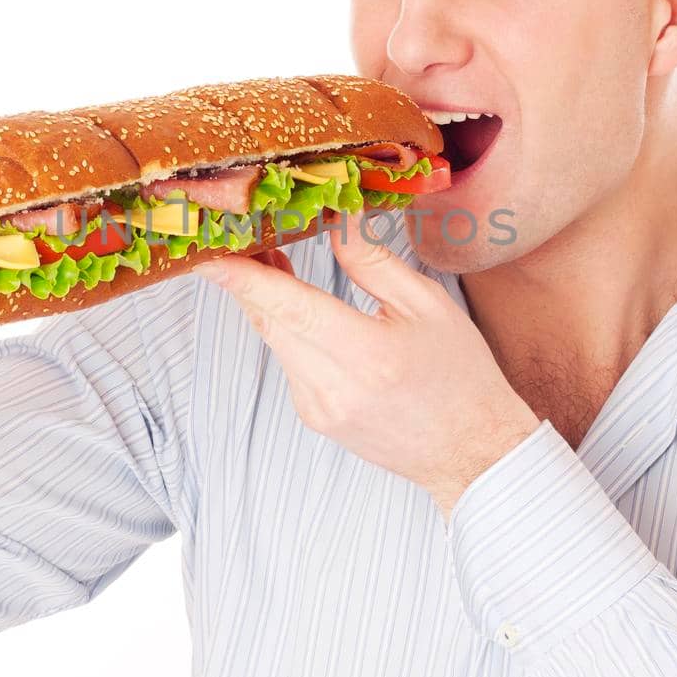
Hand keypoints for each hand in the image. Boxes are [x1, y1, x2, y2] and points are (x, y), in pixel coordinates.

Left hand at [193, 214, 539, 518]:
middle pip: (269, 319)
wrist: (472, 453)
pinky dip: (288, 328)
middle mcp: (331, 386)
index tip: (204, 252)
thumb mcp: (429, 306)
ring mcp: (317, 407)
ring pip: (275, 338)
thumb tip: (336, 223)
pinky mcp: (314, 416)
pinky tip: (302, 307)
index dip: (239, 276)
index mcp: (364, 353)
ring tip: (271, 255)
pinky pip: (289, 360)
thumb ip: (373, 263)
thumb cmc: (460, 377)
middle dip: (247, 274)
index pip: (284, 306)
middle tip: (240, 230)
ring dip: (268, 299)